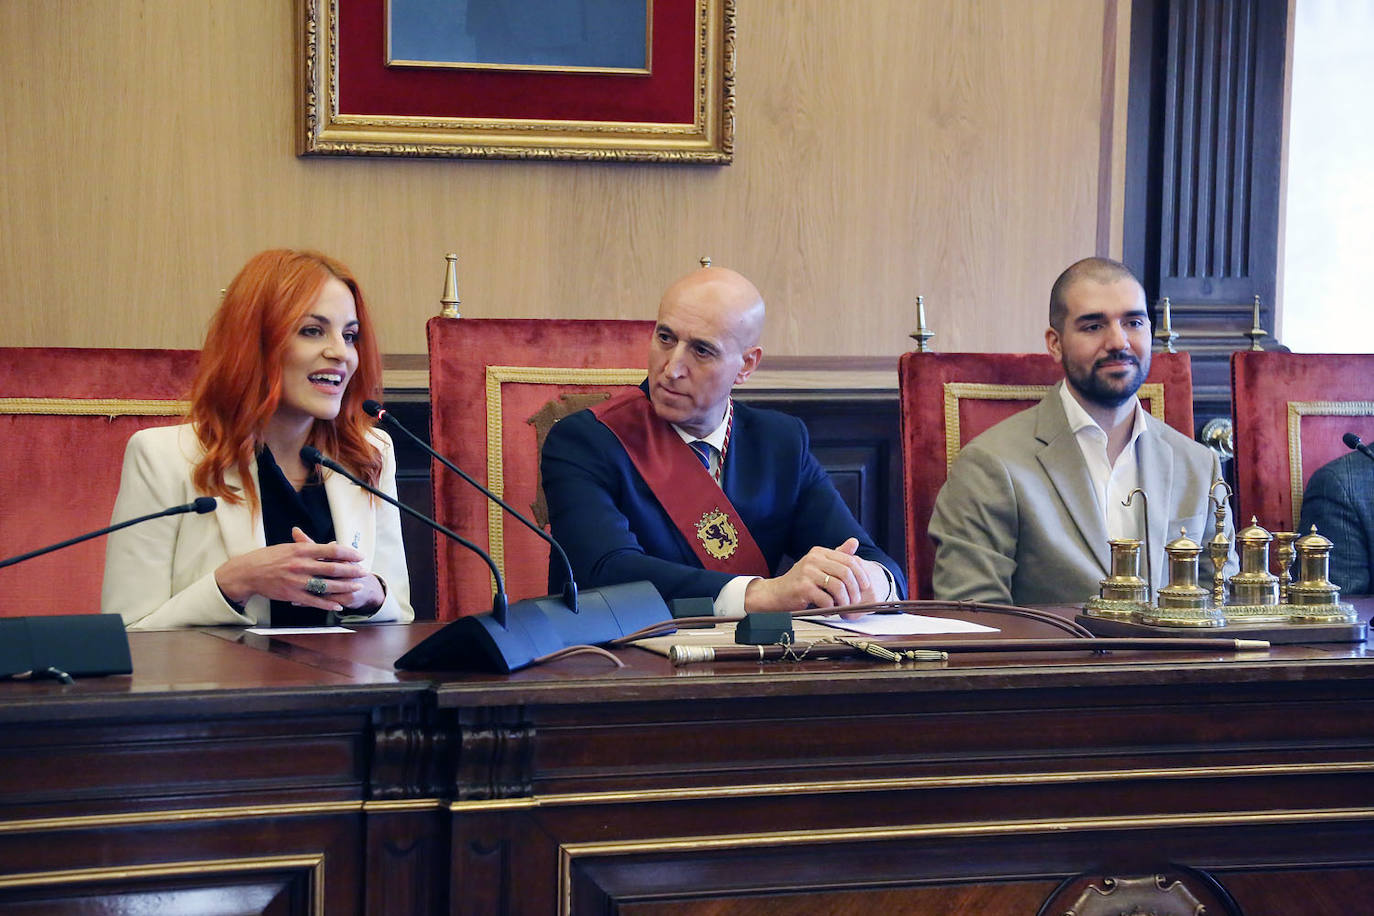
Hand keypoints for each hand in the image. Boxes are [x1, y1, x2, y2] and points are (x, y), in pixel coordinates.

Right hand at [215, 527, 373, 611]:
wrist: (248, 572)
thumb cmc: (268, 558)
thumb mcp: (289, 547)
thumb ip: (310, 547)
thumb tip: (331, 545)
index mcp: (301, 549)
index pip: (332, 550)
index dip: (348, 553)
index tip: (360, 556)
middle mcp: (301, 564)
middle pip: (333, 568)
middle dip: (352, 570)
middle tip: (364, 571)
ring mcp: (297, 581)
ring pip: (327, 585)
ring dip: (345, 586)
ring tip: (358, 586)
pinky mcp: (292, 594)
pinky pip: (314, 601)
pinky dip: (328, 604)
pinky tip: (339, 605)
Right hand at [743, 537, 878, 612]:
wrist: (776, 593)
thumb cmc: (800, 582)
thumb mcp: (819, 565)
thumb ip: (837, 555)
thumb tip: (854, 541)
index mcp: (819, 552)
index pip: (849, 560)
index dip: (861, 574)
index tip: (866, 586)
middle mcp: (813, 559)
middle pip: (846, 573)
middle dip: (855, 589)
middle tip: (856, 600)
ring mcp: (807, 573)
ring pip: (838, 587)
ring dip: (845, 600)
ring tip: (843, 607)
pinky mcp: (802, 588)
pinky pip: (826, 599)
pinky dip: (831, 608)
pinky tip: (828, 610)